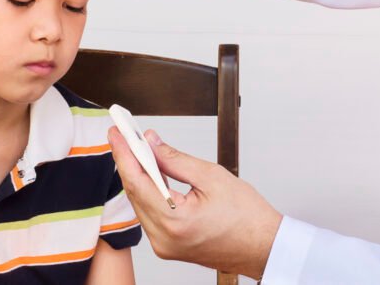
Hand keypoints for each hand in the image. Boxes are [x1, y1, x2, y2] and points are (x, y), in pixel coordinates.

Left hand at [107, 127, 282, 279]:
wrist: (263, 246)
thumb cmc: (247, 216)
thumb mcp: (212, 177)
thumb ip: (176, 159)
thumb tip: (152, 143)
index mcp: (175, 221)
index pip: (137, 181)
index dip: (124, 153)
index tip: (117, 132)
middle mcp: (164, 238)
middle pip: (135, 193)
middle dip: (129, 160)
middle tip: (124, 134)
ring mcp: (164, 246)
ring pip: (140, 204)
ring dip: (138, 176)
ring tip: (136, 149)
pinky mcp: (168, 246)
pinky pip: (149, 215)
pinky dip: (148, 192)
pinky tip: (149, 174)